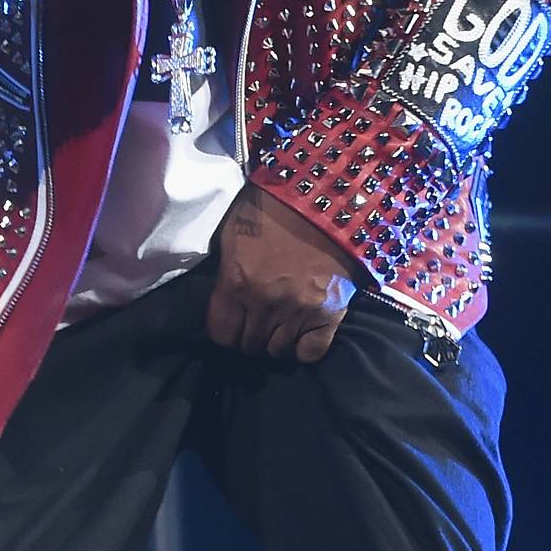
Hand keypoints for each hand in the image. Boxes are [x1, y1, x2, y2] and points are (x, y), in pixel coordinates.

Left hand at [206, 181, 363, 363]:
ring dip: (275, 339)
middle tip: (257, 316)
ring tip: (280, 319)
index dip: (224, 328)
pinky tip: (301, 330)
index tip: (231, 319)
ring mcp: (300, 311)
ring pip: (277, 351)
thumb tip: (222, 302)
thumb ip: (226, 272)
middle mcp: (267, 303)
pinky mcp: (329, 314)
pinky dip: (304, 346)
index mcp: (238, 281)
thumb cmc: (273, 208)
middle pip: (248, 345)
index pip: (221, 334)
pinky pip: (311, 352)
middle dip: (249, 333)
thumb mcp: (234, 232)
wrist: (327, 198)